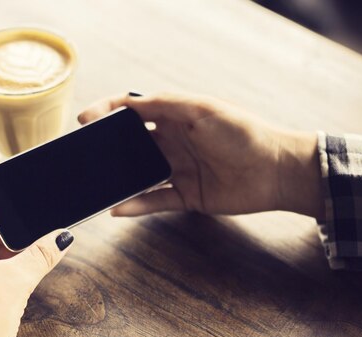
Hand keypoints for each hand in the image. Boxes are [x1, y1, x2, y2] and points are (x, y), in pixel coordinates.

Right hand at [78, 92, 323, 218]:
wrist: (276, 171)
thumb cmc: (243, 133)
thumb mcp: (202, 109)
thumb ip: (165, 104)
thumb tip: (128, 102)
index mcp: (177, 116)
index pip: (135, 110)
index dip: (108, 111)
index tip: (85, 119)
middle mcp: (175, 141)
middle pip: (133, 143)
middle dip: (109, 147)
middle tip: (84, 155)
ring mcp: (179, 169)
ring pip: (140, 173)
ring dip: (119, 178)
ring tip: (94, 184)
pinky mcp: (187, 196)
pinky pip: (155, 200)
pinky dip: (136, 205)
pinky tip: (117, 208)